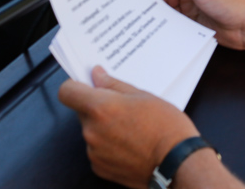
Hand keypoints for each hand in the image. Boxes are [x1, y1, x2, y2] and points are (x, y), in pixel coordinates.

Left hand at [58, 66, 198, 188]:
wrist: (177, 161)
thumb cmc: (165, 126)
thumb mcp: (143, 96)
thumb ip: (114, 85)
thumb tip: (97, 76)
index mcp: (100, 108)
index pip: (67, 92)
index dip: (74, 86)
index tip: (84, 85)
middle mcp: (91, 130)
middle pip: (82, 112)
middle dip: (98, 108)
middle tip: (123, 108)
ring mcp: (94, 152)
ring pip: (92, 131)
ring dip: (105, 128)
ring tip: (132, 129)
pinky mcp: (99, 168)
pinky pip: (97, 150)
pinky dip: (109, 146)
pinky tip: (130, 144)